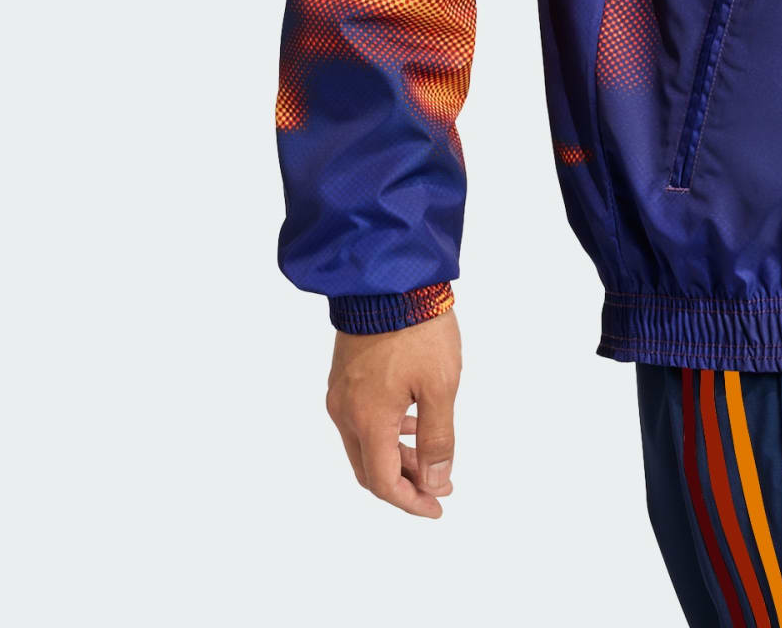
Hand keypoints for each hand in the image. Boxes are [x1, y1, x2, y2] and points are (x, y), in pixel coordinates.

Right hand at [325, 307, 461, 516]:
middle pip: (368, 469)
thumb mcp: (441, 385)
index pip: (382, 482)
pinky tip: (411, 423)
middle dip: (403, 484)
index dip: (410, 501)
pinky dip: (384, 433)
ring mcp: (340, 394)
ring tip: (429, 457)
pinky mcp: (343, 376)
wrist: (387, 277)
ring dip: (394, 458)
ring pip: (363, 445)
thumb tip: (434, 481)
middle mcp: (345, 413)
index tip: (438, 505)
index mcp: (367, 420)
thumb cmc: (418, 329)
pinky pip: (359, 421)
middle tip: (437, 486)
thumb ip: (437, 438)